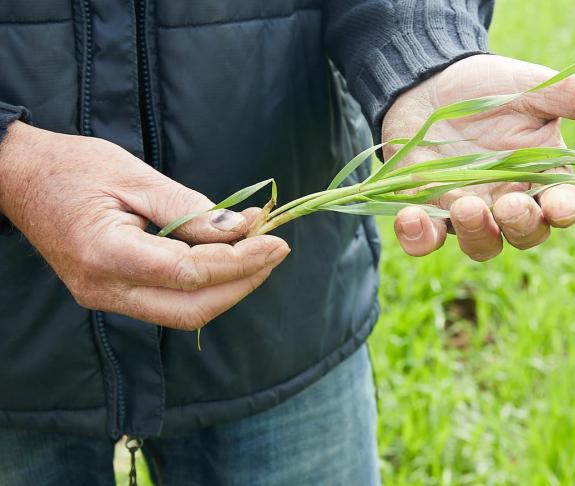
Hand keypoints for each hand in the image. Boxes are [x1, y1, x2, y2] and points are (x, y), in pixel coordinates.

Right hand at [0, 122, 289, 329]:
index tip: (275, 240)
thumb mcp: (136, 176)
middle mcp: (104, 289)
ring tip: (260, 251)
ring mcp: (105, 298)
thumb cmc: (73, 167)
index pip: (189, 273)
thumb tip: (240, 230)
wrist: (18, 178)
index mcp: (106, 254)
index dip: (240, 261)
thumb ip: (189, 208)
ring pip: (183, 312)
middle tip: (276, 250)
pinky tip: (229, 256)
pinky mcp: (112, 294)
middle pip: (192, 308)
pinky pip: (169, 301)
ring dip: (229, 286)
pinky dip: (205, 284)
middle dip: (243, 282)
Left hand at [383, 55, 574, 260]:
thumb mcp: (535, 88)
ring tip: (466, 206)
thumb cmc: (488, 87)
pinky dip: (418, 238)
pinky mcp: (426, 212)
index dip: (563, 211)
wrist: (428, 82)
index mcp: (542, 177)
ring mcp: (468, 212)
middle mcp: (509, 202)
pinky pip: (425, 242)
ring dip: (475, 234)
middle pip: (524, 235)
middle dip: (520, 226)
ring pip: (480, 245)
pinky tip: (410, 217)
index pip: (563, 206)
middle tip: (509, 205)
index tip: (558, 206)